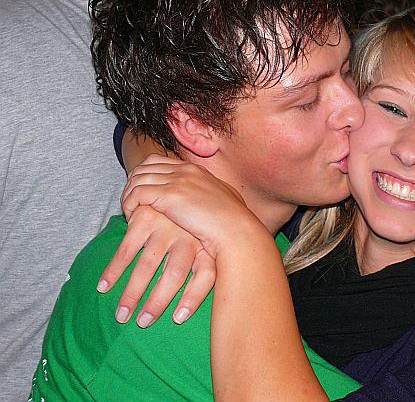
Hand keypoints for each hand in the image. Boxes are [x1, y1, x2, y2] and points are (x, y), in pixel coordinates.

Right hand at [97, 205, 215, 327]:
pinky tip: (104, 287)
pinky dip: (114, 270)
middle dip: (157, 302)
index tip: (178, 319)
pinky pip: (127, 249)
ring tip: (121, 316)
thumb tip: (219, 298)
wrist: (182, 181)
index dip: (193, 298)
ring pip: (147, 266)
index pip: (205, 275)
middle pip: (174, 275)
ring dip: (132, 293)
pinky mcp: (145, 217)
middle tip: (143, 324)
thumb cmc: (199, 220)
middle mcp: (187, 236)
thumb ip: (214, 262)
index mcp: (207, 242)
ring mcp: (165, 226)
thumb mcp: (212, 237)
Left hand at [121, 155, 264, 257]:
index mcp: (195, 170)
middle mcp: (184, 171)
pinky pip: (136, 194)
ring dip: (128, 195)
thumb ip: (210, 196)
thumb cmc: (232, 223)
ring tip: (130, 213)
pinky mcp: (168, 195)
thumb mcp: (222, 201)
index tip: (141, 193)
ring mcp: (176, 181)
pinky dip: (130, 205)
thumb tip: (208, 203)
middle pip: (144, 167)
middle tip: (131, 203)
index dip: (145, 175)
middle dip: (132, 183)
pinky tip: (133, 219)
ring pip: (137, 179)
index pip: (158, 161)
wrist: (236, 230)